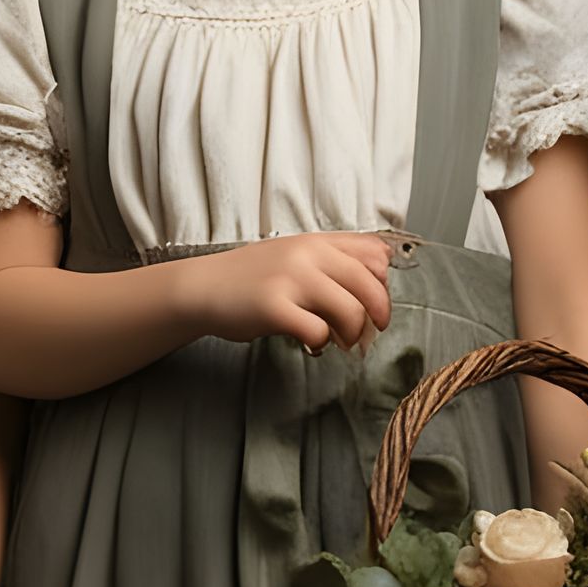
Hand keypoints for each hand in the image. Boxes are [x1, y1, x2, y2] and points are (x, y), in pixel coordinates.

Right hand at [184, 232, 392, 352]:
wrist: (203, 287)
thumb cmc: (251, 277)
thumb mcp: (294, 253)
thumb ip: (334, 255)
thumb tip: (384, 263)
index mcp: (316, 241)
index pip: (374, 255)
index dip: (382, 283)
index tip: (374, 303)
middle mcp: (307, 255)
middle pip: (370, 286)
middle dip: (378, 315)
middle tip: (370, 333)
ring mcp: (290, 280)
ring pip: (350, 311)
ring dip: (352, 335)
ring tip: (340, 343)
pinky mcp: (274, 307)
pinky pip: (318, 332)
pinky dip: (321, 344)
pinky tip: (311, 345)